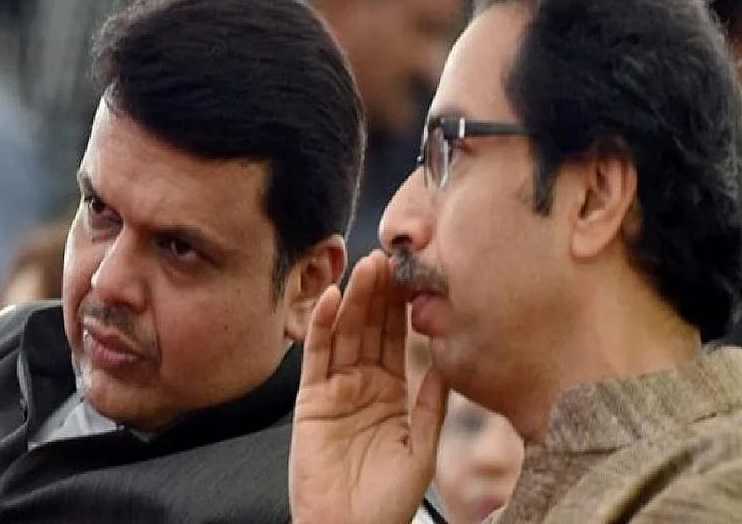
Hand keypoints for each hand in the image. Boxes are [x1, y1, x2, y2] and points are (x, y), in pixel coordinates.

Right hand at [289, 250, 447, 523]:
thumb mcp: (422, 446)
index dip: (402, 310)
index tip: (411, 278)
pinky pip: (316, 357)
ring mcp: (335, 390)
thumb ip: (432, 403)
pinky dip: (322, 327)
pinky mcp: (310, 400)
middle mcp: (361, 385)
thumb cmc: (389, 499)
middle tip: (387, 259)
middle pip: (369, 330)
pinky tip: (332, 299)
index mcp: (390, 393)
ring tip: (365, 268)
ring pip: (344, 335)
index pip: (396, 341)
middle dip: (378, 295)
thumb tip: (448, 361)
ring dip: (354, 300)